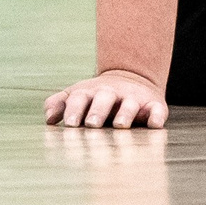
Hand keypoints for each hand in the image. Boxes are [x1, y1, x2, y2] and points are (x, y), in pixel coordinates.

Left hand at [44, 69, 167, 128]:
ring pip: (130, 104)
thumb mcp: (78, 95)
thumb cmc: (98, 96)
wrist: (132, 79)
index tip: (69, 123)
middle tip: (91, 124)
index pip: (80, 98)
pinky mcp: (154, 105)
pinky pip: (157, 110)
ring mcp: (133, 99)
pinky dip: (156, 116)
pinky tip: (154, 124)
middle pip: (104, 99)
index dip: (74, 110)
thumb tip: (48, 118)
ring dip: (125, 113)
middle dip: (98, 111)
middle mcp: (112, 94)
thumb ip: (60, 104)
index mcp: (90, 93)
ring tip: (120, 125)